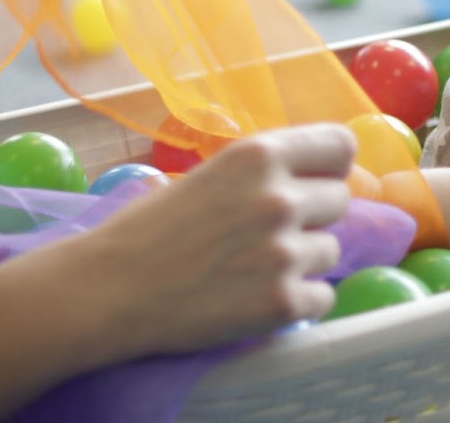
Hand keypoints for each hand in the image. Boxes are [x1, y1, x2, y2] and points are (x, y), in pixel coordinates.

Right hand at [61, 123, 354, 361]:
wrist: (108, 290)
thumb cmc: (148, 229)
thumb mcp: (209, 176)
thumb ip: (260, 174)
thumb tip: (312, 177)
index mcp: (257, 155)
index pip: (341, 145)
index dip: (331, 165)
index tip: (319, 179)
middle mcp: (277, 198)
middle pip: (340, 200)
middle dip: (313, 216)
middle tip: (271, 233)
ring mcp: (282, 253)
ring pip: (330, 252)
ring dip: (302, 261)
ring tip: (253, 269)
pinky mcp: (282, 304)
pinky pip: (322, 299)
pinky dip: (298, 302)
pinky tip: (258, 298)